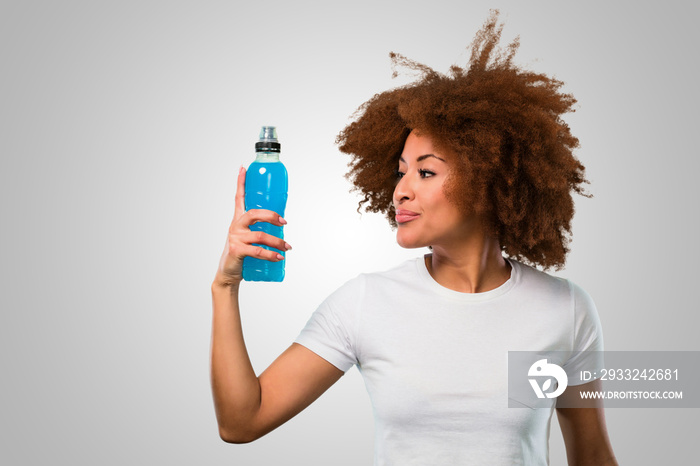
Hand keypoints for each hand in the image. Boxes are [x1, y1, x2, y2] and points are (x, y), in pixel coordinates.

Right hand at [214, 166, 290, 286]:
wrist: (229, 274)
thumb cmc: (241, 254)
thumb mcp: (249, 239)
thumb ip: (260, 230)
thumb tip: (283, 228)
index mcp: (238, 220)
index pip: (239, 197)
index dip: (241, 182)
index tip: (243, 168)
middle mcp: (235, 226)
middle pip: (254, 214)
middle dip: (271, 216)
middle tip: (285, 223)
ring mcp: (235, 238)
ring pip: (260, 235)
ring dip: (277, 242)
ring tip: (288, 248)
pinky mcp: (236, 250)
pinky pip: (257, 250)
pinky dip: (270, 254)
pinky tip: (279, 257)